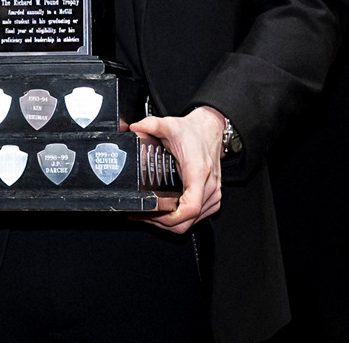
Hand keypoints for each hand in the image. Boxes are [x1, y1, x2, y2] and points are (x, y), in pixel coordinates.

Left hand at [132, 105, 224, 234]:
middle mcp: (208, 187)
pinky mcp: (213, 198)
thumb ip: (152, 124)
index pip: (190, 207)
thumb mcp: (170, 125)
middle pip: (187, 221)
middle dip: (163, 223)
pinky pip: (197, 218)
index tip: (154, 214)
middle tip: (144, 216)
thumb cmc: (194, 132)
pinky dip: (181, 220)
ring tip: (151, 215)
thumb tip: (135, 127)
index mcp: (197, 173)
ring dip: (171, 223)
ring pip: (192, 223)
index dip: (171, 217)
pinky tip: (167, 212)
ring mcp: (212, 195)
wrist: (210, 130)